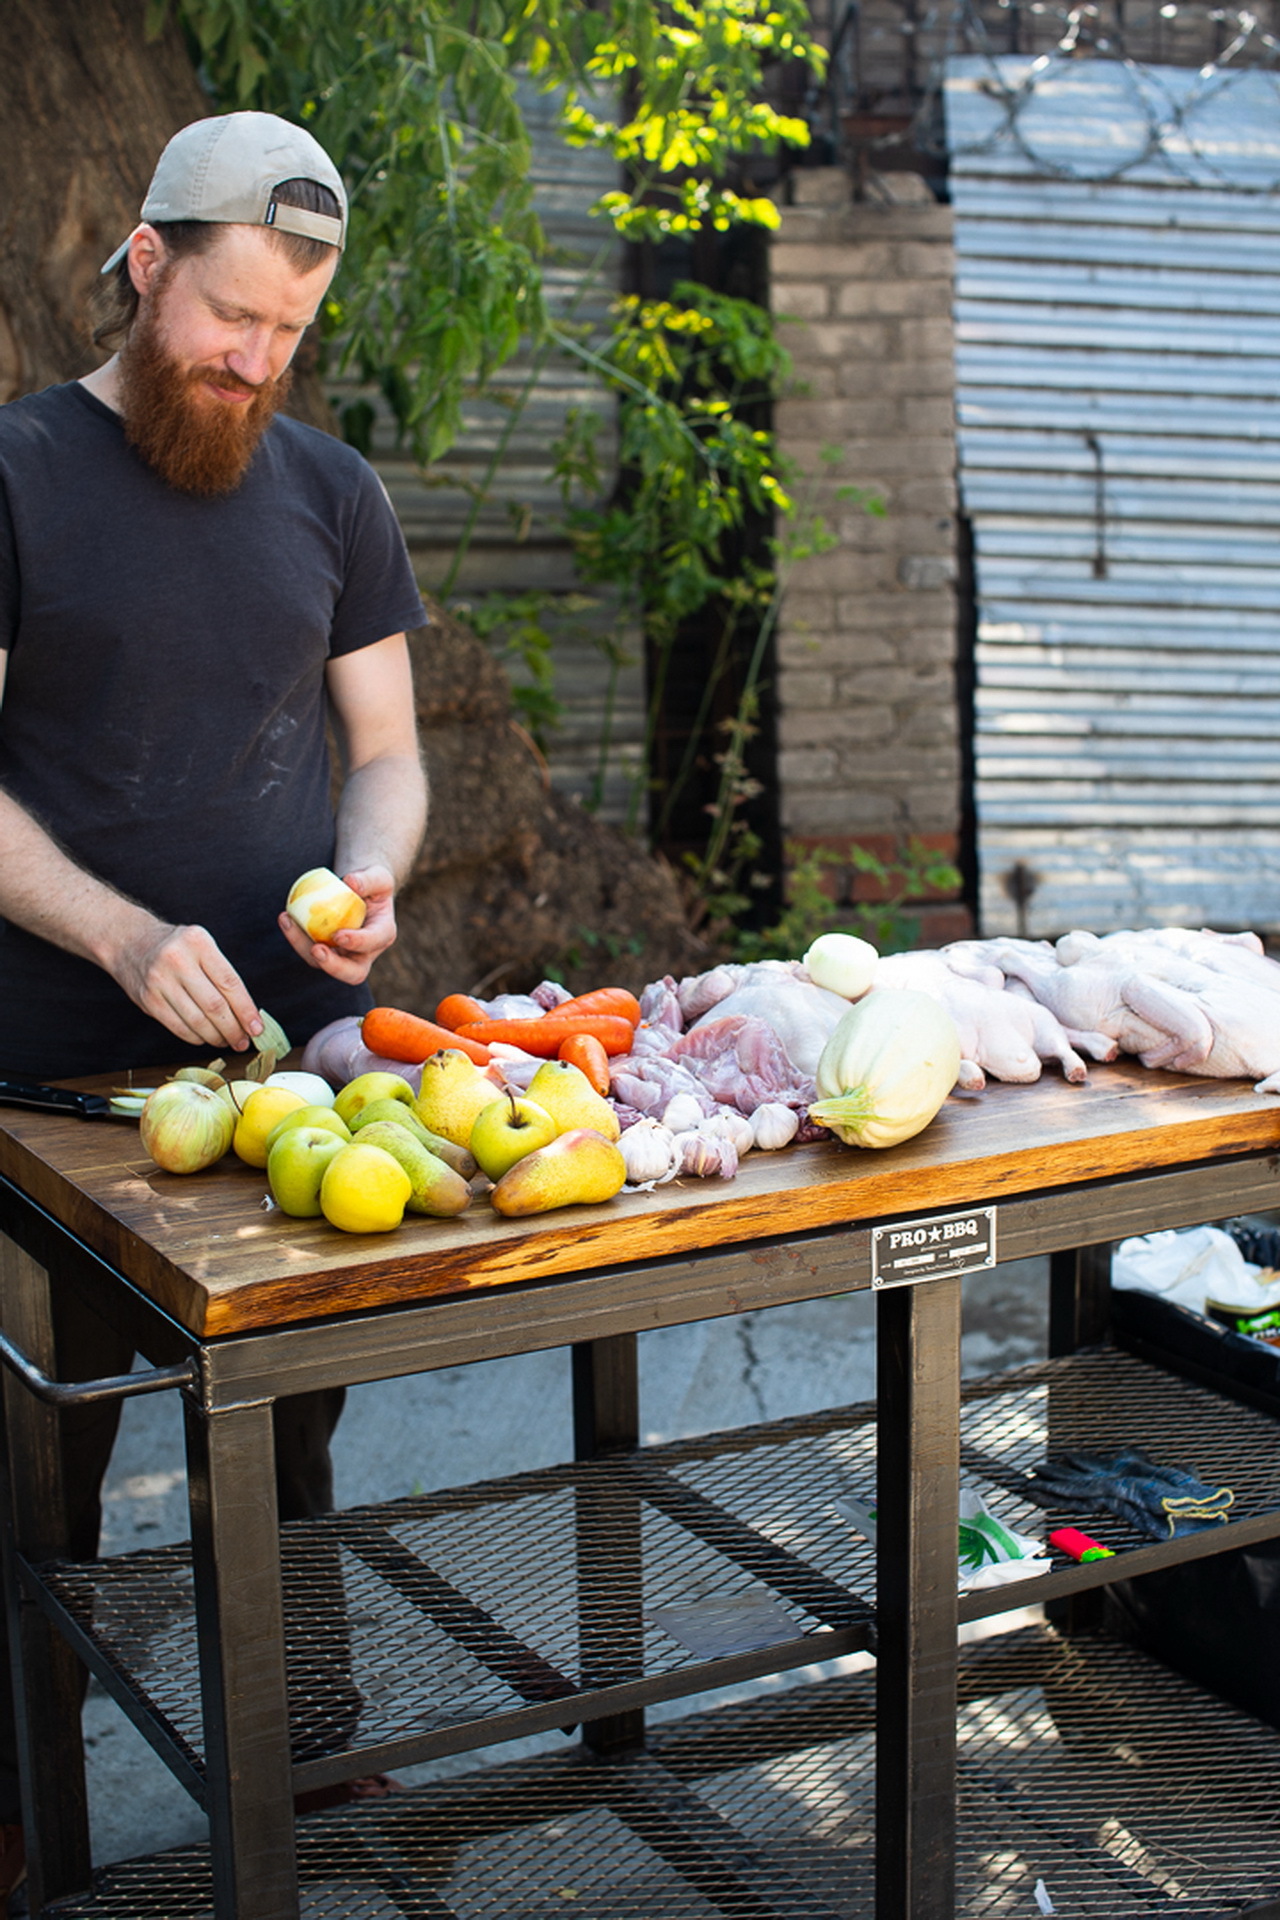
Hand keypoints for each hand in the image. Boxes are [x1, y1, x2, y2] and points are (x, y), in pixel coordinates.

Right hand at [113, 920, 263, 1051]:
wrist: (129, 942)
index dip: (246, 1010)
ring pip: (196, 1020)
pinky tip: (205, 1038)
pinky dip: (196, 1037)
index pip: (230, 982)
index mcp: (198, 942)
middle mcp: (177, 960)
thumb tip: (247, 1014)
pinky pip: (178, 1027)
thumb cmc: (175, 947)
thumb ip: (221, 974)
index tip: (257, 1027)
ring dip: (216, 1037)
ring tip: (226, 1041)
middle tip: (243, 1042)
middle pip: (214, 1005)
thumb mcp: (201, 945)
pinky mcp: (148, 1000)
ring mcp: (159, 980)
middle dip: (234, 1029)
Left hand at [277, 863, 396, 984]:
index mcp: (383, 933)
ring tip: (288, 921)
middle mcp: (366, 952)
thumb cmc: (371, 882)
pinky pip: (309, 950)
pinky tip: (286, 918)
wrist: (360, 891)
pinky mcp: (327, 951)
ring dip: (303, 947)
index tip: (338, 934)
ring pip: (324, 963)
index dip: (358, 942)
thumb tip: (349, 882)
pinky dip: (296, 937)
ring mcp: (345, 955)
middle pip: (354, 973)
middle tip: (316, 950)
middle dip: (334, 966)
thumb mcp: (378, 875)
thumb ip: (368, 879)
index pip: (373, 942)